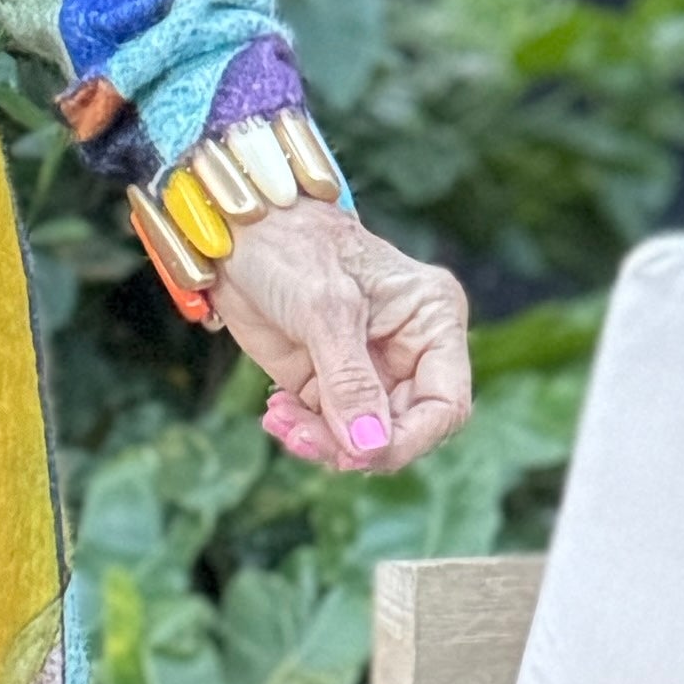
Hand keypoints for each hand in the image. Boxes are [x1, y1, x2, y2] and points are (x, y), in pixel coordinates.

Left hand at [211, 196, 471, 474]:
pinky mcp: (326, 382)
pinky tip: (275, 415)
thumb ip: (350, 380)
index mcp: (432, 321)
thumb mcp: (325, 308)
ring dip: (322, 443)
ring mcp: (367, 370)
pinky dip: (302, 433)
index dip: (409, 440)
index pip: (446, 404)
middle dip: (354, 445)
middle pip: (403, 430)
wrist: (238, 230)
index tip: (360, 453)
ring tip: (280, 421)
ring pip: (362, 439)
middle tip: (300, 437)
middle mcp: (409, 351)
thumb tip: (370, 448)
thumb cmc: (292, 245)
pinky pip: (327, 430)